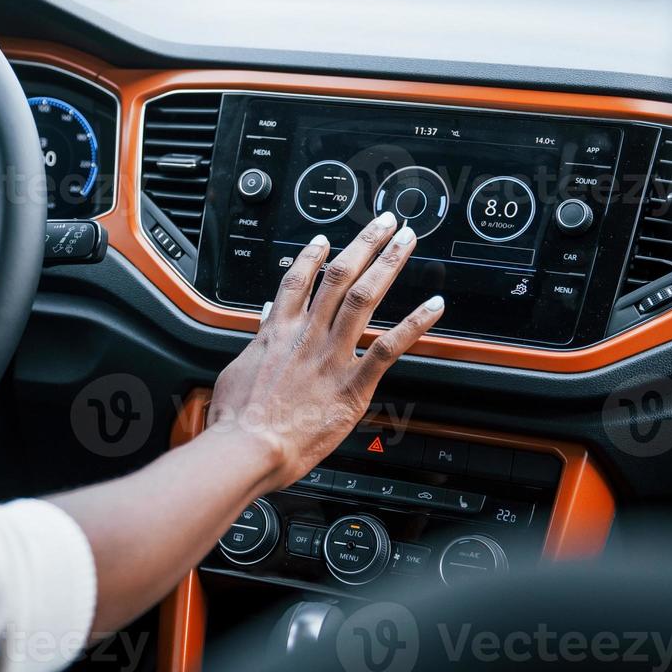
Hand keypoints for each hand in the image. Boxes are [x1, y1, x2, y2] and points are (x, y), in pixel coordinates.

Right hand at [206, 212, 445, 487]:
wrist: (247, 447)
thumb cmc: (237, 420)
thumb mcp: (237, 370)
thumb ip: (258, 340)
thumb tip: (265, 316)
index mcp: (277, 332)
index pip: (298, 281)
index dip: (313, 255)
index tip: (326, 240)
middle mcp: (306, 336)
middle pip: (339, 276)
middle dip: (365, 244)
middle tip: (385, 224)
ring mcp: (331, 356)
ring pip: (363, 297)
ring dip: (388, 264)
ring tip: (406, 242)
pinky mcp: (352, 385)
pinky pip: (389, 347)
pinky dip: (414, 324)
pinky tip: (434, 307)